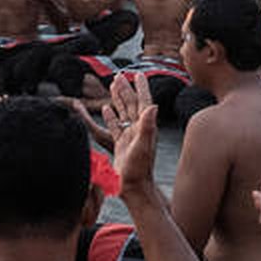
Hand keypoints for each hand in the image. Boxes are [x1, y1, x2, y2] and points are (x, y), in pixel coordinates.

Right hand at [102, 72, 159, 189]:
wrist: (133, 186)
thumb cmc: (139, 169)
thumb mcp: (143, 146)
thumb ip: (148, 126)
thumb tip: (153, 107)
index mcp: (144, 126)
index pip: (143, 102)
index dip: (141, 87)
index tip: (138, 74)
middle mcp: (138, 129)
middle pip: (131, 104)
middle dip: (126, 89)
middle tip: (120, 75)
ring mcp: (129, 135)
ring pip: (123, 112)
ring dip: (119, 98)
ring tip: (114, 85)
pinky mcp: (121, 143)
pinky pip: (115, 125)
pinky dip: (111, 116)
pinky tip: (106, 109)